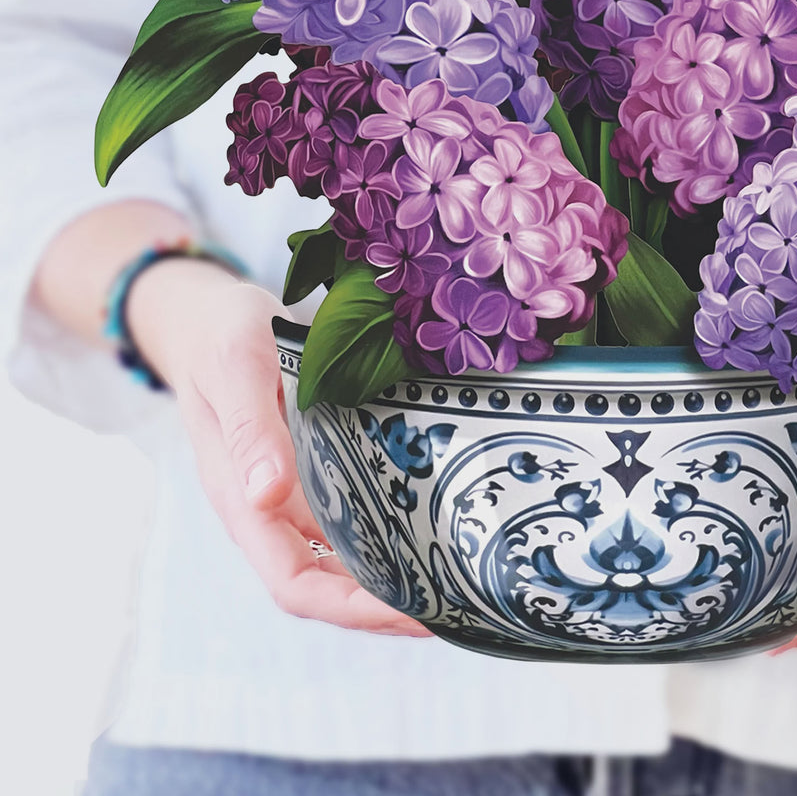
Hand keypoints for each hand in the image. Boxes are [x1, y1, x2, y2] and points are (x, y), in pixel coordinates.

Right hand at [127, 258, 428, 637]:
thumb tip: (267, 495)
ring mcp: (290, 491)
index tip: (411, 613)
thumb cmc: (218, 338)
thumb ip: (250, 428)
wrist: (206, 318)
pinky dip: (388, 528)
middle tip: (455, 604)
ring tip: (456, 577)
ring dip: (391, 575)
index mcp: (241, 498)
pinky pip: (351, 512)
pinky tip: (431, 522)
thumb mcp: (235, 366)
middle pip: (325, 582)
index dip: (350, 608)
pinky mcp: (311, 466)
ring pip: (342, 554)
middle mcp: (267, 506)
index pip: (293, 581)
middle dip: (385, 604)